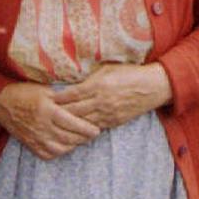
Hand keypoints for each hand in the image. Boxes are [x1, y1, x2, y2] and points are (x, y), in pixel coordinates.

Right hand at [0, 82, 100, 160]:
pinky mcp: (30, 145)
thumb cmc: (24, 92)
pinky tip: (66, 144)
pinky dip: (60, 151)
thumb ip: (63, 98)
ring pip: (61, 148)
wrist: (0, 102)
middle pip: (69, 137)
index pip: (72, 123)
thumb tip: (83, 100)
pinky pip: (49, 154)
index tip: (97, 129)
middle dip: (84, 138)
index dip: (87, 128)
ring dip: (74, 145)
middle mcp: (42, 127)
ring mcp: (35, 138)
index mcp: (47, 111)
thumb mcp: (45, 90)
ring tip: (81, 139)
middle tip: (93, 134)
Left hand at [52, 63, 172, 130]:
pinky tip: (73, 130)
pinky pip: (95, 127)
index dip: (58, 98)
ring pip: (83, 122)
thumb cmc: (129, 72)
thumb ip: (90, 75)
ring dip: (69, 124)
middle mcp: (101, 101)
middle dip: (59, 113)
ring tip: (55, 125)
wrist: (152, 87)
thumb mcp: (108, 68)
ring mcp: (108, 113)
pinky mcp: (114, 122)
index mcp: (98, 85)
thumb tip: (73, 78)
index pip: (72, 94)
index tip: (46, 99)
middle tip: (45, 115)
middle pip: (74, 110)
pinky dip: (83, 129)